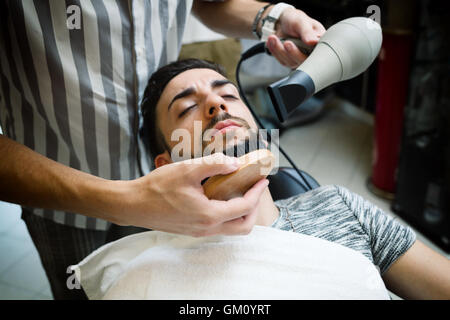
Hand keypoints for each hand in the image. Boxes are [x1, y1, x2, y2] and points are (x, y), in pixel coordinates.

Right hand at [116, 153, 268, 236]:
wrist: (132, 204)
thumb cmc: (157, 187)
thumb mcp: (188, 169)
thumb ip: (215, 164)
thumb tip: (235, 164)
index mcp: (209, 215)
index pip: (244, 208)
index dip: (257, 193)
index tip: (262, 180)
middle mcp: (206, 228)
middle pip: (243, 227)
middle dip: (254, 209)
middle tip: (255, 190)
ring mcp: (198, 232)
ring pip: (230, 229)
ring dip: (241, 213)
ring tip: (240, 191)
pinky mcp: (191, 230)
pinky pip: (218, 227)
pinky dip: (227, 214)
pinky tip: (221, 196)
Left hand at [265, 8, 324, 68]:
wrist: (282, 21)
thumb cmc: (295, 20)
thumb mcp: (302, 22)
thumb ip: (307, 32)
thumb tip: (313, 42)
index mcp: (319, 43)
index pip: (319, 54)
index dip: (309, 53)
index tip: (300, 44)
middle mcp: (310, 53)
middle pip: (303, 61)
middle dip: (293, 52)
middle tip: (287, 42)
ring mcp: (299, 58)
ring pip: (290, 62)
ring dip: (280, 50)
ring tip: (273, 37)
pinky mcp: (289, 61)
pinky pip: (282, 60)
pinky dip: (275, 51)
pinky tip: (271, 41)